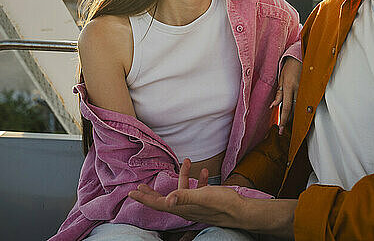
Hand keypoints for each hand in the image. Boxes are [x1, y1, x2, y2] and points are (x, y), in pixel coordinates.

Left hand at [129, 160, 296, 237]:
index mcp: (182, 207)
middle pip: (166, 200)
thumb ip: (184, 196)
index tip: (132, 193)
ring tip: (186, 162)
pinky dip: (199, 180)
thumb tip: (168, 200)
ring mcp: (197, 205)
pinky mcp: (207, 201)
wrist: (242, 211)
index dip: (145, 198)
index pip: (159, 204)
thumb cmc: (222, 204)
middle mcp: (187, 207)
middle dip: (153, 192)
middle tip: (140, 185)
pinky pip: (199, 190)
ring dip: (183, 176)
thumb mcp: (202, 197)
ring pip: (183, 191)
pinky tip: (205, 171)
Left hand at [270, 57, 301, 134]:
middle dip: (288, 121)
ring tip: (288, 124)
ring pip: (299, 107)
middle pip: (294, 110)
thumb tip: (273, 106)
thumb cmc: (288, 68)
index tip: (280, 128)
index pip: (286, 108)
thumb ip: (278, 94)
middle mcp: (297, 90)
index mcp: (288, 87)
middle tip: (283, 130)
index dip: (284, 119)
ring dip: (294, 116)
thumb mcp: (280, 80)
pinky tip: (298, 114)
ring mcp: (304, 90)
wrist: (300, 58)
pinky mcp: (308, 89)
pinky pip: (303, 102)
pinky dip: (299, 109)